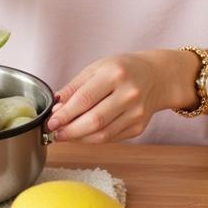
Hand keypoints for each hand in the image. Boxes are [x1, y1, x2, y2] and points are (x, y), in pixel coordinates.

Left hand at [46, 50, 177, 143]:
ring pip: (102, 135)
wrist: (156, 76)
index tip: (50, 122)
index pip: (84, 99)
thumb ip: (75, 87)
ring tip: (65, 135)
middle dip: (70, 130)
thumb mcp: (96, 68)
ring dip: (79, 138)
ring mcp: (136, 113)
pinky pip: (111, 138)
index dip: (65, 114)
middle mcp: (129, 94)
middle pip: (94, 121)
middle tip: (55, 133)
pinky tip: (82, 135)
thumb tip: (56, 107)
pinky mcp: (139, 127)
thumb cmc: (123, 69)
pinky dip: (93, 139)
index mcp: (115, 74)